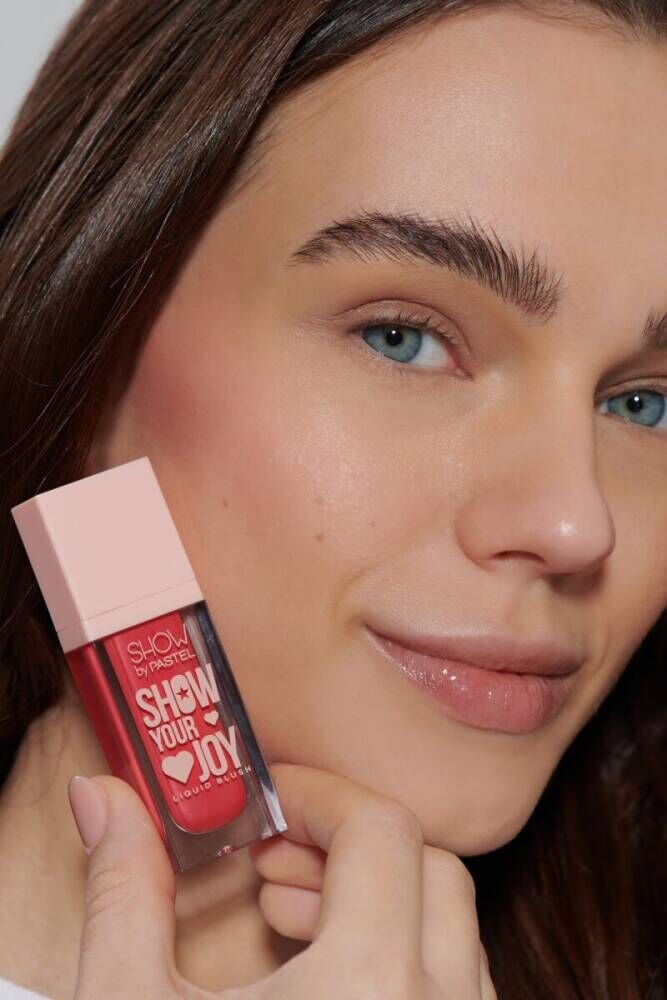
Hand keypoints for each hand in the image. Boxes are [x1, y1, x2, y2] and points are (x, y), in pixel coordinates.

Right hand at [68, 765, 496, 998]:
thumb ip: (125, 890)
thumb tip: (104, 796)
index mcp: (369, 988)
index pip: (383, 831)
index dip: (321, 799)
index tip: (268, 807)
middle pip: (432, 867)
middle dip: (351, 846)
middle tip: (276, 862)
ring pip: (456, 931)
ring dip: (383, 903)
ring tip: (294, 922)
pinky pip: (459, 988)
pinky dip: (407, 960)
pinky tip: (330, 983)